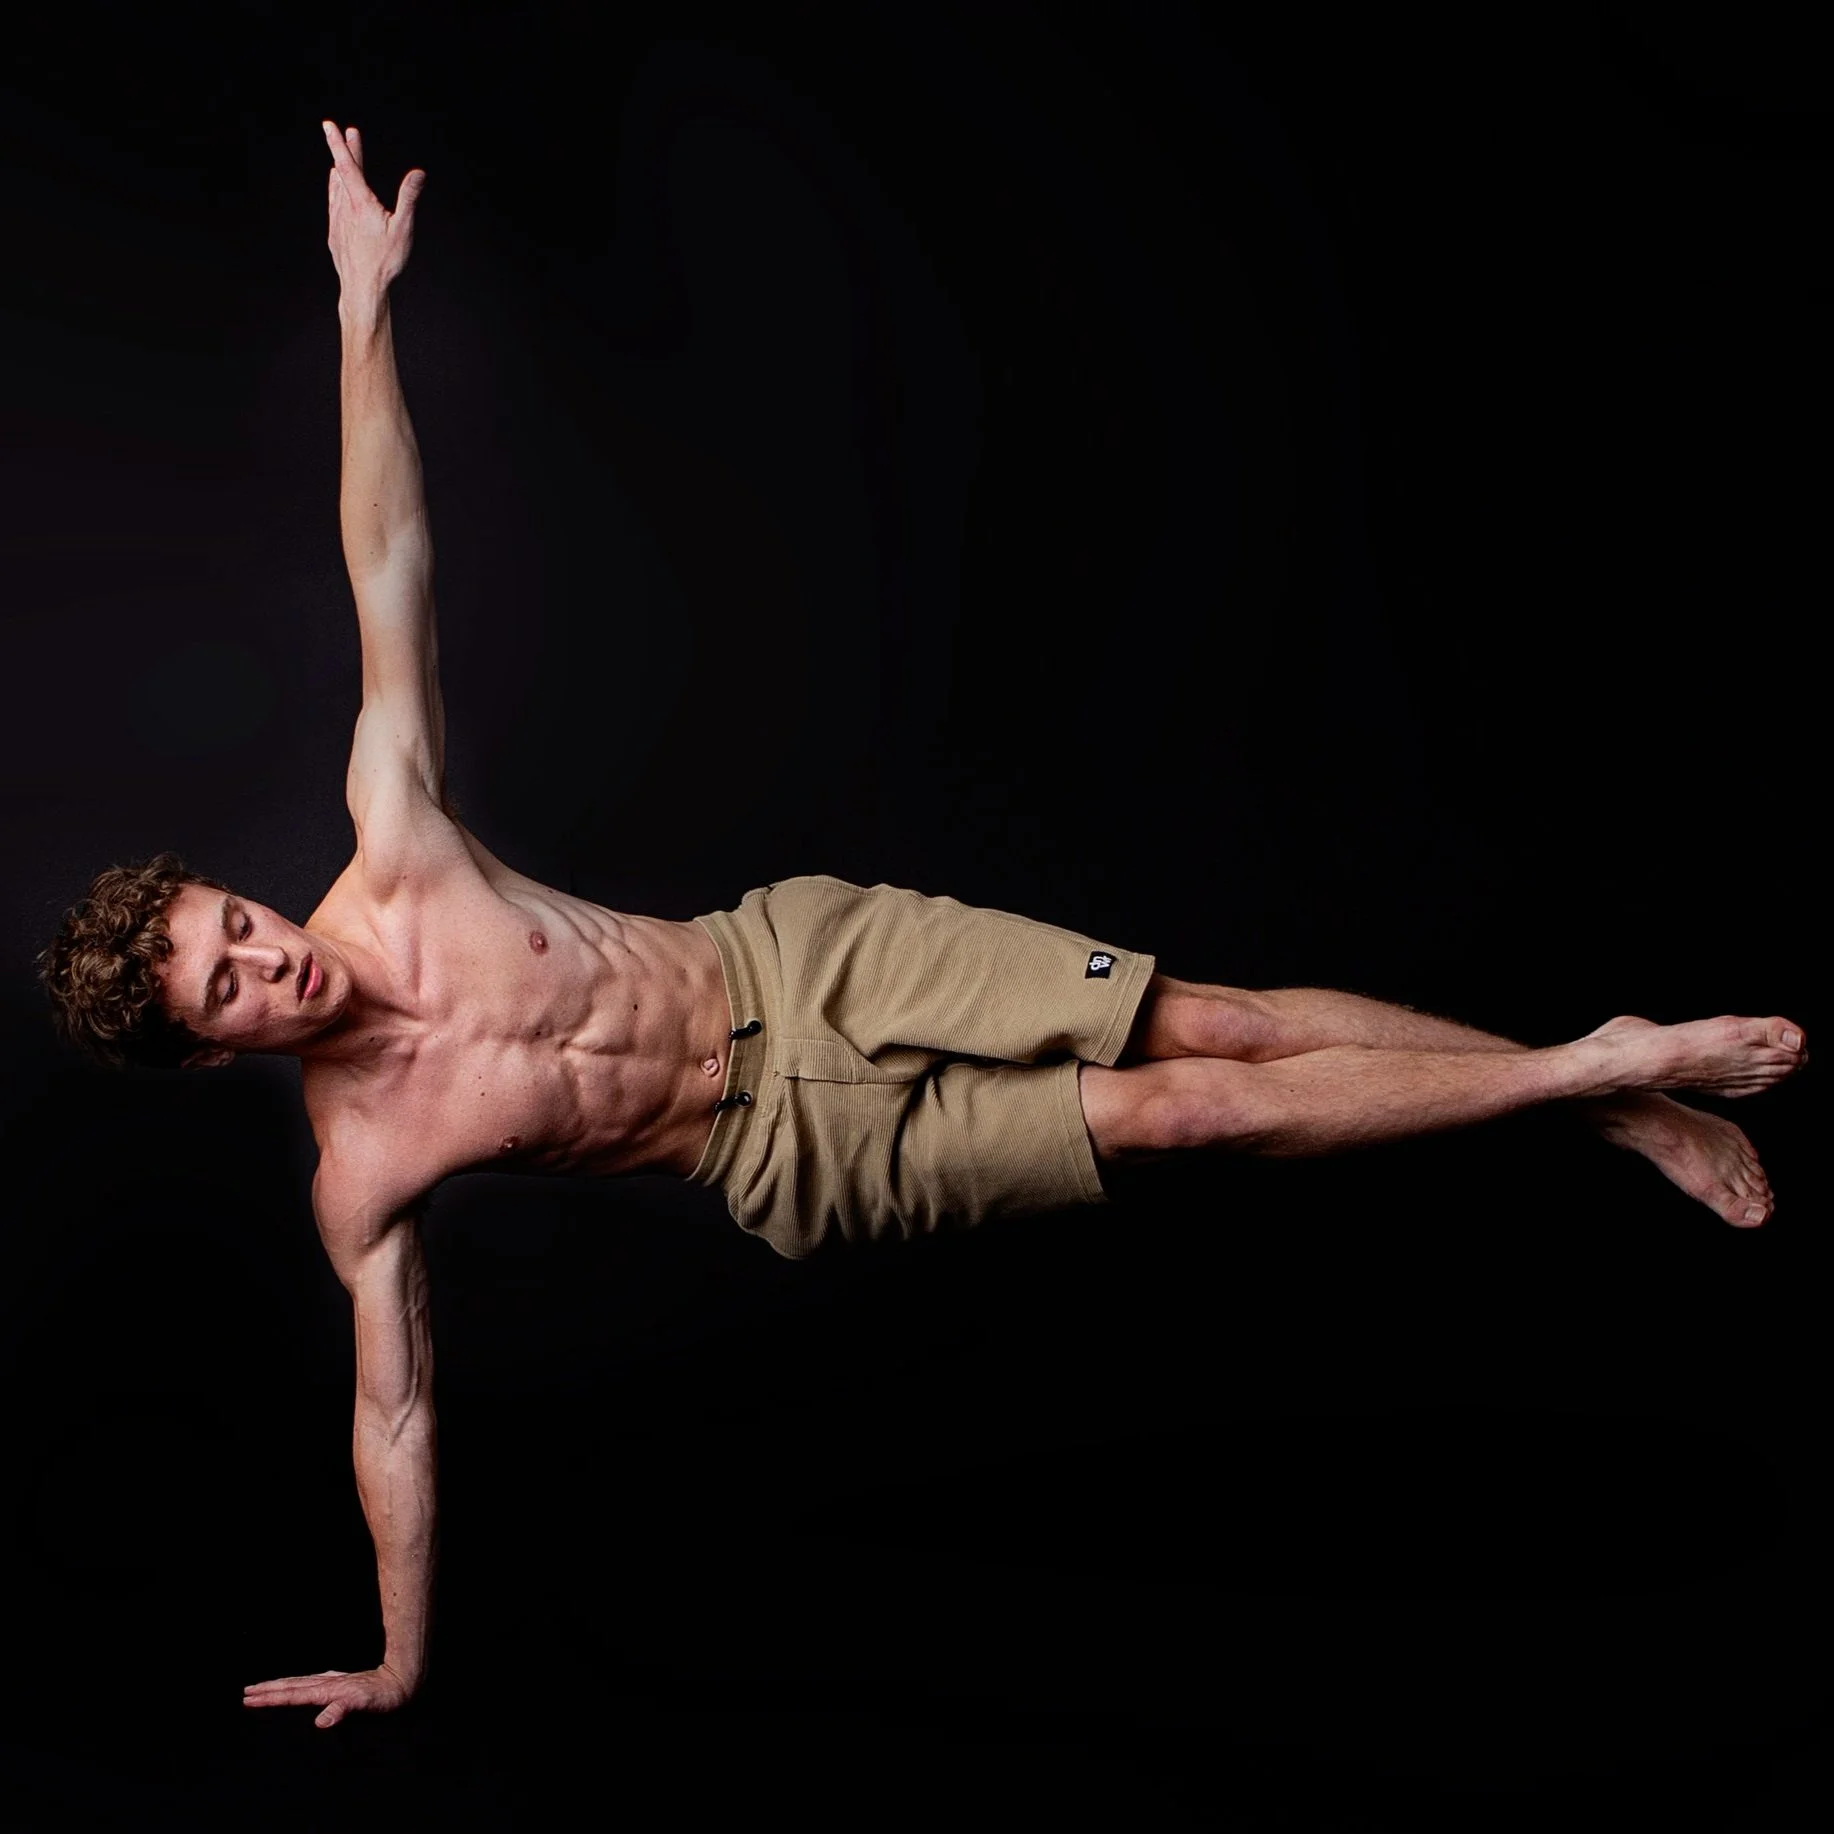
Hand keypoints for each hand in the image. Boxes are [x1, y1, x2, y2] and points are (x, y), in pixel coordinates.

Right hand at [243, 1662, 414, 1728]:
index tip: (249, 1697)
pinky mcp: (341, 1682)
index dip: (271, 1697)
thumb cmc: (383, 1696)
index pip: (292, 1694)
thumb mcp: (364, 1704)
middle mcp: (327, 1683)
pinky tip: (300, 1684)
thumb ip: (342, 1710)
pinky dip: (298, 1685)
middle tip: (246, 1691)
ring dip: (280, 1685)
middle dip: (268, 1689)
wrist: (402, 1679)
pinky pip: (311, 1683)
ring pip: (299, 1682)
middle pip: (291, 1686)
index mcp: (327, 1690)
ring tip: (264, 1686)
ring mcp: (334, 1681)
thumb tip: (321, 1721)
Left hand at [323, 120, 425, 304]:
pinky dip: (335, 192)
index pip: (348, 166)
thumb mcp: (403, 228)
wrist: (362, 288)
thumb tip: (418, 173)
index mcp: (361, 203)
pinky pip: (333, 206)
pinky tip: (337, 193)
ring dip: (340, 172)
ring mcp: (337, 221)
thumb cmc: (385, 261)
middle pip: (342, 173)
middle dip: (345, 151)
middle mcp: (345, 208)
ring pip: (336, 189)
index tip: (330, 125)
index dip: (340, 144)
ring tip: (339, 162)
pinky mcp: (335, 235)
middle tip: (345, 133)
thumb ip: (409, 197)